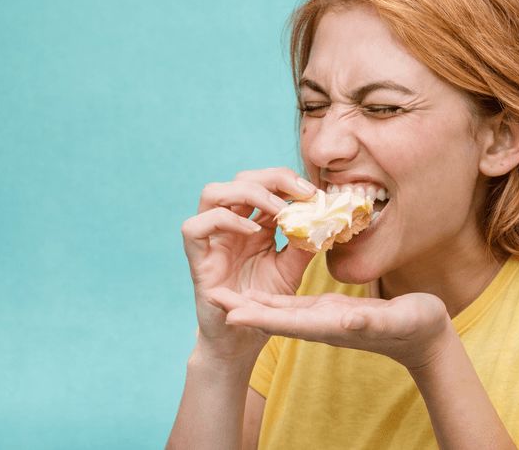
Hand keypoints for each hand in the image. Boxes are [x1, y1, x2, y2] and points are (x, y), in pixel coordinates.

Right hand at [180, 168, 317, 357]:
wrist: (243, 340)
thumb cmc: (264, 305)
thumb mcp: (292, 270)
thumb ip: (304, 243)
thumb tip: (323, 218)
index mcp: (254, 222)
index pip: (266, 184)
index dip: (288, 180)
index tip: (315, 191)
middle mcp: (231, 225)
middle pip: (241, 179)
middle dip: (273, 178)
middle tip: (302, 192)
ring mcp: (212, 239)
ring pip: (213, 193)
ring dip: (248, 192)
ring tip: (278, 210)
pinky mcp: (197, 259)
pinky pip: (194, 227)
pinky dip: (224, 220)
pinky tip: (253, 232)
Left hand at [206, 287, 453, 369]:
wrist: (426, 337)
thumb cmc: (417, 327)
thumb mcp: (397, 320)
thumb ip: (372, 322)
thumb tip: (348, 321)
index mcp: (332, 325)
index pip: (287, 323)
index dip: (256, 317)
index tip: (227, 312)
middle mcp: (322, 324)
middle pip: (274, 318)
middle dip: (243, 309)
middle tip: (211, 296)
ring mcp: (325, 318)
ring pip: (281, 310)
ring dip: (252, 303)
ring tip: (226, 292)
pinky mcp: (332, 310)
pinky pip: (297, 303)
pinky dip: (276, 296)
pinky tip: (262, 290)